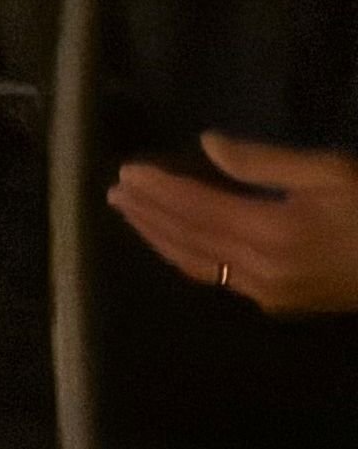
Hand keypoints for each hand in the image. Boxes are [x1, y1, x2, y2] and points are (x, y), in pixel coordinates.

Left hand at [108, 136, 357, 315]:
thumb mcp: (331, 171)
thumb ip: (264, 162)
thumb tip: (207, 145)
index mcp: (273, 231)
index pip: (197, 208)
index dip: (160, 189)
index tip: (129, 171)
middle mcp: (260, 269)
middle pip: (188, 238)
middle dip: (148, 213)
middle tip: (116, 191)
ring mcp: (267, 293)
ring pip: (197, 264)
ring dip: (159, 238)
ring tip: (131, 213)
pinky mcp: (278, 303)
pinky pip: (218, 278)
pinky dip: (187, 257)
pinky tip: (174, 243)